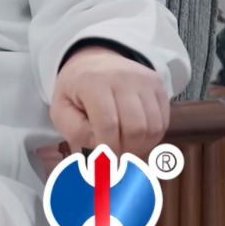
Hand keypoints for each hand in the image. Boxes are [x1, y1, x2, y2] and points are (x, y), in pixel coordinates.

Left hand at [50, 46, 168, 155]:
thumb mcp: (61, 109)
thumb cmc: (75, 90)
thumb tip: (100, 152)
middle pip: (135, 128)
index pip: (108, 124)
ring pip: (153, 126)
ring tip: (126, 148)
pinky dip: (152, 136)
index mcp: (92, 82)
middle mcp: (122, 78)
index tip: (104, 165)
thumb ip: (76, 132)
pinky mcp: (158, 85)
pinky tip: (137, 137)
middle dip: (126, 150)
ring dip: (141, 146)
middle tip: (116, 158)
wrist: (93, 60)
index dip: (108, 149)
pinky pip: (163, 120)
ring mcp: (144, 80)